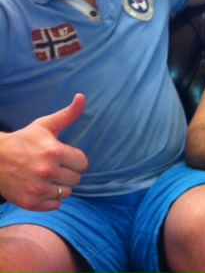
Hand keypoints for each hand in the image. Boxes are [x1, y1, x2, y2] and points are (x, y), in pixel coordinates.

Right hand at [0, 94, 88, 210]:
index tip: (64, 156)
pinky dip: (51, 199)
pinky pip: (55, 205)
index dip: (75, 160)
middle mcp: (47, 171)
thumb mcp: (45, 125)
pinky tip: (42, 187)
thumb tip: (82, 97)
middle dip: (68, 172)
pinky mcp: (30, 202)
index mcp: (54, 152)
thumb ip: (68, 114)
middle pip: (76, 179)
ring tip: (48, 177)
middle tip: (55, 167)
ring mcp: (38, 189)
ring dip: (60, 186)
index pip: (83, 163)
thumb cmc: (24, 140)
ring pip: (67, 193)